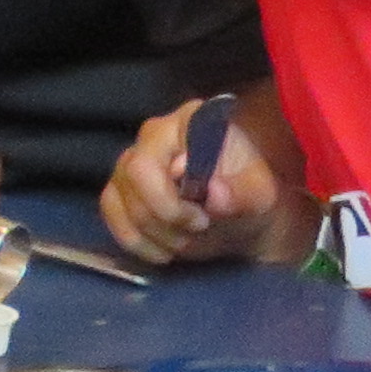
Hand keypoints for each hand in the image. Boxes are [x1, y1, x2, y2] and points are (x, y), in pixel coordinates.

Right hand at [101, 93, 284, 264]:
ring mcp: (130, 161)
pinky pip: (110, 214)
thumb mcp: (260, 198)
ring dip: (154, 233)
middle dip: (163, 218)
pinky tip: (163, 249)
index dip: (169, 199)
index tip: (202, 220)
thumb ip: (241, 194)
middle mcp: (152, 134)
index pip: (151, 158)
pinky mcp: (119, 188)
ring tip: (186, 240)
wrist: (243, 220)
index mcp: (188, 122)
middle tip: (198, 231)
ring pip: (120, 203)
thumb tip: (213, 193)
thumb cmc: (251, 199)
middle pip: (133, 179)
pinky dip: (136, 241)